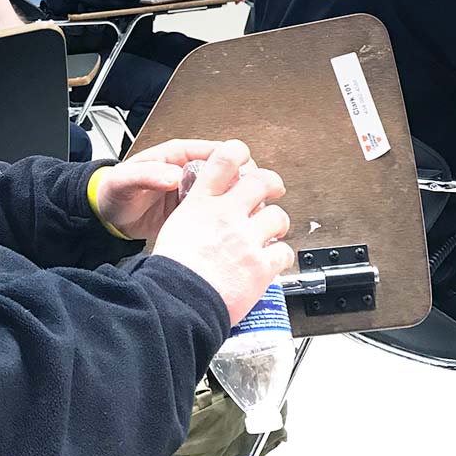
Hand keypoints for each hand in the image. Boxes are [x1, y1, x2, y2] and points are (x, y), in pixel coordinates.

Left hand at [93, 138, 234, 241]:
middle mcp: (191, 172)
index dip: (236, 162)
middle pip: (232, 172)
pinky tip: (229, 231)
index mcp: (179, 155)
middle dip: (243, 186)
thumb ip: (148, 175)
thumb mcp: (126, 180)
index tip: (245, 177)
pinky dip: (226, 220)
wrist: (107, 216)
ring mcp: (195, 193)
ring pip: (229, 194)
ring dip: (238, 204)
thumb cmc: (114, 191)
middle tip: (246, 203)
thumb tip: (174, 176)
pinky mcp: (194, 212)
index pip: (218, 151)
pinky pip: (217, 214)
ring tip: (241, 218)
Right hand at [150, 140, 293, 323]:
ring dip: (278, 224)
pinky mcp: (261, 265)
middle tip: (274, 189)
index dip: (237, 153)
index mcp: (201, 205)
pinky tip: (273, 260)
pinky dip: (281, 256)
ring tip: (273, 232)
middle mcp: (226, 216)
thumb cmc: (170, 273)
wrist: (177, 302)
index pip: (223, 161)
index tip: (244, 156)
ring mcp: (246, 239)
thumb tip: (205, 214)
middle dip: (271, 183)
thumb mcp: (174, 229)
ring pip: (278, 216)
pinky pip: (284, 252)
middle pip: (261, 182)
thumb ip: (195, 216)